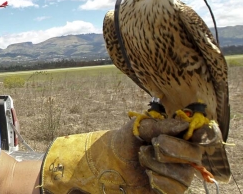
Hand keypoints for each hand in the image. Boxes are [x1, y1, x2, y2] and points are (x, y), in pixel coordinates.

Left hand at [40, 118, 210, 193]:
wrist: (106, 164)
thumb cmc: (123, 142)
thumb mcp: (136, 129)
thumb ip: (159, 126)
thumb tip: (185, 124)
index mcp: (178, 137)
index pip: (203, 135)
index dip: (204, 134)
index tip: (192, 132)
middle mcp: (183, 157)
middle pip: (195, 154)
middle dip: (173, 148)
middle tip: (154, 144)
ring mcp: (178, 176)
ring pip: (185, 174)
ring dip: (158, 164)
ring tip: (142, 159)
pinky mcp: (170, 192)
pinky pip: (175, 190)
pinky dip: (160, 181)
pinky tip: (148, 176)